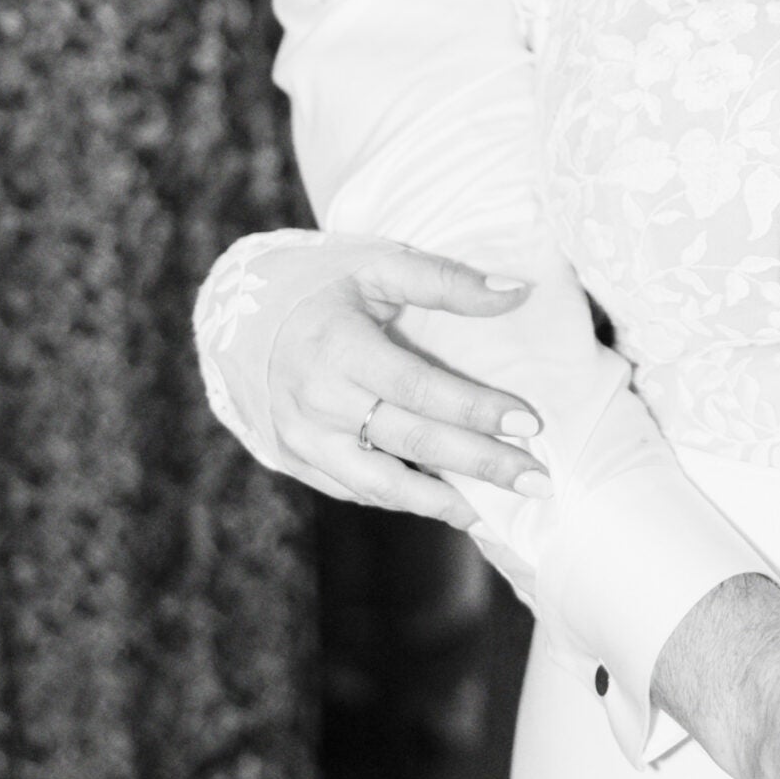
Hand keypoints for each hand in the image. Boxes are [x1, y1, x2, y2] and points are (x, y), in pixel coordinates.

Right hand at [252, 233, 547, 525]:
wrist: (241, 315)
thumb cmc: (326, 284)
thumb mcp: (381, 266)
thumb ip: (447, 280)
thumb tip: (518, 289)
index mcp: (339, 346)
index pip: (419, 388)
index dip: (476, 408)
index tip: (531, 423)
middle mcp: (317, 401)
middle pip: (411, 441)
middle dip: (480, 464)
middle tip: (538, 480)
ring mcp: (303, 439)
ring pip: (382, 485)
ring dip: (445, 502)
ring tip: (499, 512)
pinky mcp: (297, 461)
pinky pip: (358, 492)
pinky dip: (407, 503)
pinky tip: (452, 506)